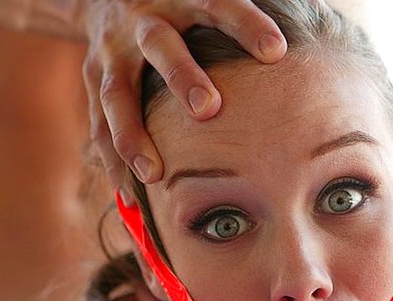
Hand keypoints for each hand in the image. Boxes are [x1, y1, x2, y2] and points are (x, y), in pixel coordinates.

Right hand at [79, 0, 285, 202]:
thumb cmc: (179, 8)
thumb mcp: (203, 0)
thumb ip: (240, 20)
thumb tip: (298, 38)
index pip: (216, 4)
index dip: (245, 25)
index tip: (276, 51)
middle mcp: (144, 22)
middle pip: (161, 45)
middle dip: (182, 77)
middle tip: (208, 110)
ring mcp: (113, 52)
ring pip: (117, 93)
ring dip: (133, 135)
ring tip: (153, 175)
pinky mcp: (93, 78)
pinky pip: (99, 121)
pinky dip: (113, 157)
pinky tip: (128, 190)